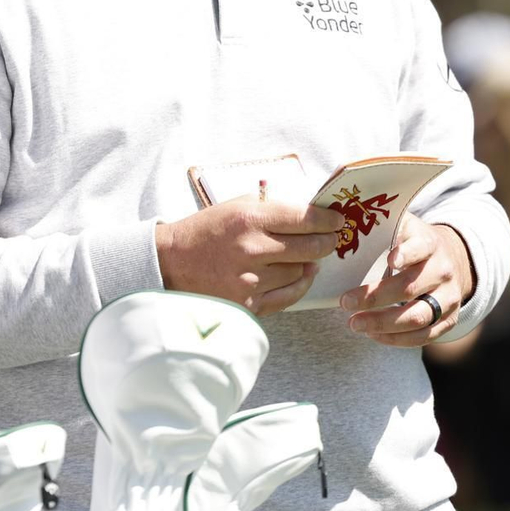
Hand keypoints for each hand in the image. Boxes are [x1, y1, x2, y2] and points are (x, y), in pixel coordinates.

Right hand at [156, 199, 344, 314]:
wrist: (171, 262)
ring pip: (301, 271)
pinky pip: (289, 295)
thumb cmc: (205, 231)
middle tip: (332, 238)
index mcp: (249, 219)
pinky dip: (300, 284)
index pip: (304, 218)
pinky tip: (302, 274)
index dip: (328, 220)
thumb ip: (271, 209)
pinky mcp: (249, 304)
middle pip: (311, 247)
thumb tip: (309, 215)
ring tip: (308, 255)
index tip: (337, 220)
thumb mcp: (235, 206)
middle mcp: (252, 249)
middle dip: (328, 241)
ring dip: (309, 263)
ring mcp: (251, 280)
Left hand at [340, 215, 473, 345]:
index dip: (407, 253)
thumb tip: (339, 223)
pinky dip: (397, 339)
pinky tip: (374, 335)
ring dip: (383, 324)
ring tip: (354, 324)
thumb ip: (379, 224)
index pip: (421, 247)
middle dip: (375, 298)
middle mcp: (443, 271)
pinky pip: (424, 335)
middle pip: (410, 288)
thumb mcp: (402, 225)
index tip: (389, 260)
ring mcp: (449, 298)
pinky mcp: (449, 320)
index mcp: (430, 244)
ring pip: (418, 317)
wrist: (452, 258)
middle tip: (345, 303)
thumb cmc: (411, 241)